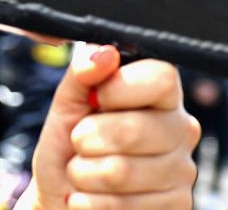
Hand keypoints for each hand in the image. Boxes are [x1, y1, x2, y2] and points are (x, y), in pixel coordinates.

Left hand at [19, 44, 198, 209]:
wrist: (63, 194)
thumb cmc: (68, 146)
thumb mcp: (66, 104)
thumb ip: (82, 74)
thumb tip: (103, 52)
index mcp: (159, 96)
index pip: (162, 77)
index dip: (120, 88)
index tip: (95, 99)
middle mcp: (180, 130)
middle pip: (137, 129)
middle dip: (87, 138)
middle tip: (78, 142)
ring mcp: (182, 171)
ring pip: (123, 172)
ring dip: (84, 173)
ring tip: (81, 171)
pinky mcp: (176, 206)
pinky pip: (125, 205)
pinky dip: (91, 201)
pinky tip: (89, 196)